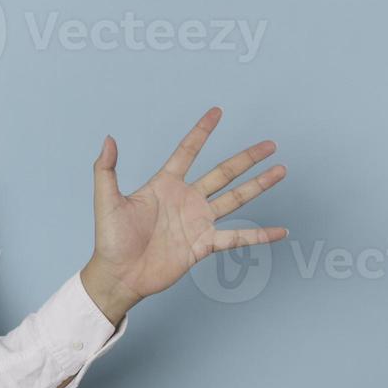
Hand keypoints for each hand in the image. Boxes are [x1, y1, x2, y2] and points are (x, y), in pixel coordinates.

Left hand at [79, 107, 287, 324]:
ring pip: (235, 199)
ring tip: (280, 171)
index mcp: (164, 185)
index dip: (202, 132)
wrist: (119, 274)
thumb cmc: (110, 239)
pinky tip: (281, 231)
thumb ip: (106, 169)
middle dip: (246, 158)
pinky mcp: (204, 245)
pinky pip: (236, 237)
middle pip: (223, 173)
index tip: (217, 112)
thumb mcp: (106, 200)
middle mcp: (186, 200)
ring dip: (259, 186)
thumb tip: (108, 139)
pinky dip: (260, 235)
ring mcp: (197, 222)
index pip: (188, 151)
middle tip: (269, 144)